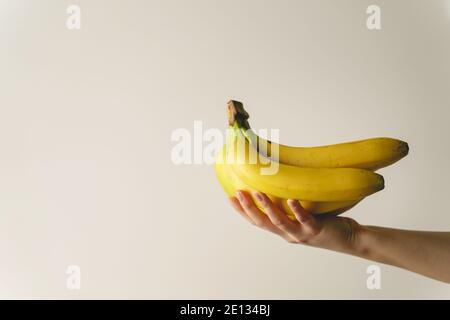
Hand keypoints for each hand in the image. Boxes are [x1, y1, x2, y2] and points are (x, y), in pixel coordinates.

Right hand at [230, 190, 361, 252]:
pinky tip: (291, 200)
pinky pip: (304, 219)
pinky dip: (296, 210)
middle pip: (263, 222)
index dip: (242, 211)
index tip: (230, 198)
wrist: (347, 238)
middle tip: (238, 193)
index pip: (257, 221)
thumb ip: (288, 206)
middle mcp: (288, 234)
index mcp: (282, 230)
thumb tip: (277, 184)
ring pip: (279, 221)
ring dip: (267, 207)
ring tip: (258, 192)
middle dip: (248, 208)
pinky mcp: (316, 229)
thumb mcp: (300, 215)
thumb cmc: (323, 223)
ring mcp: (301, 233)